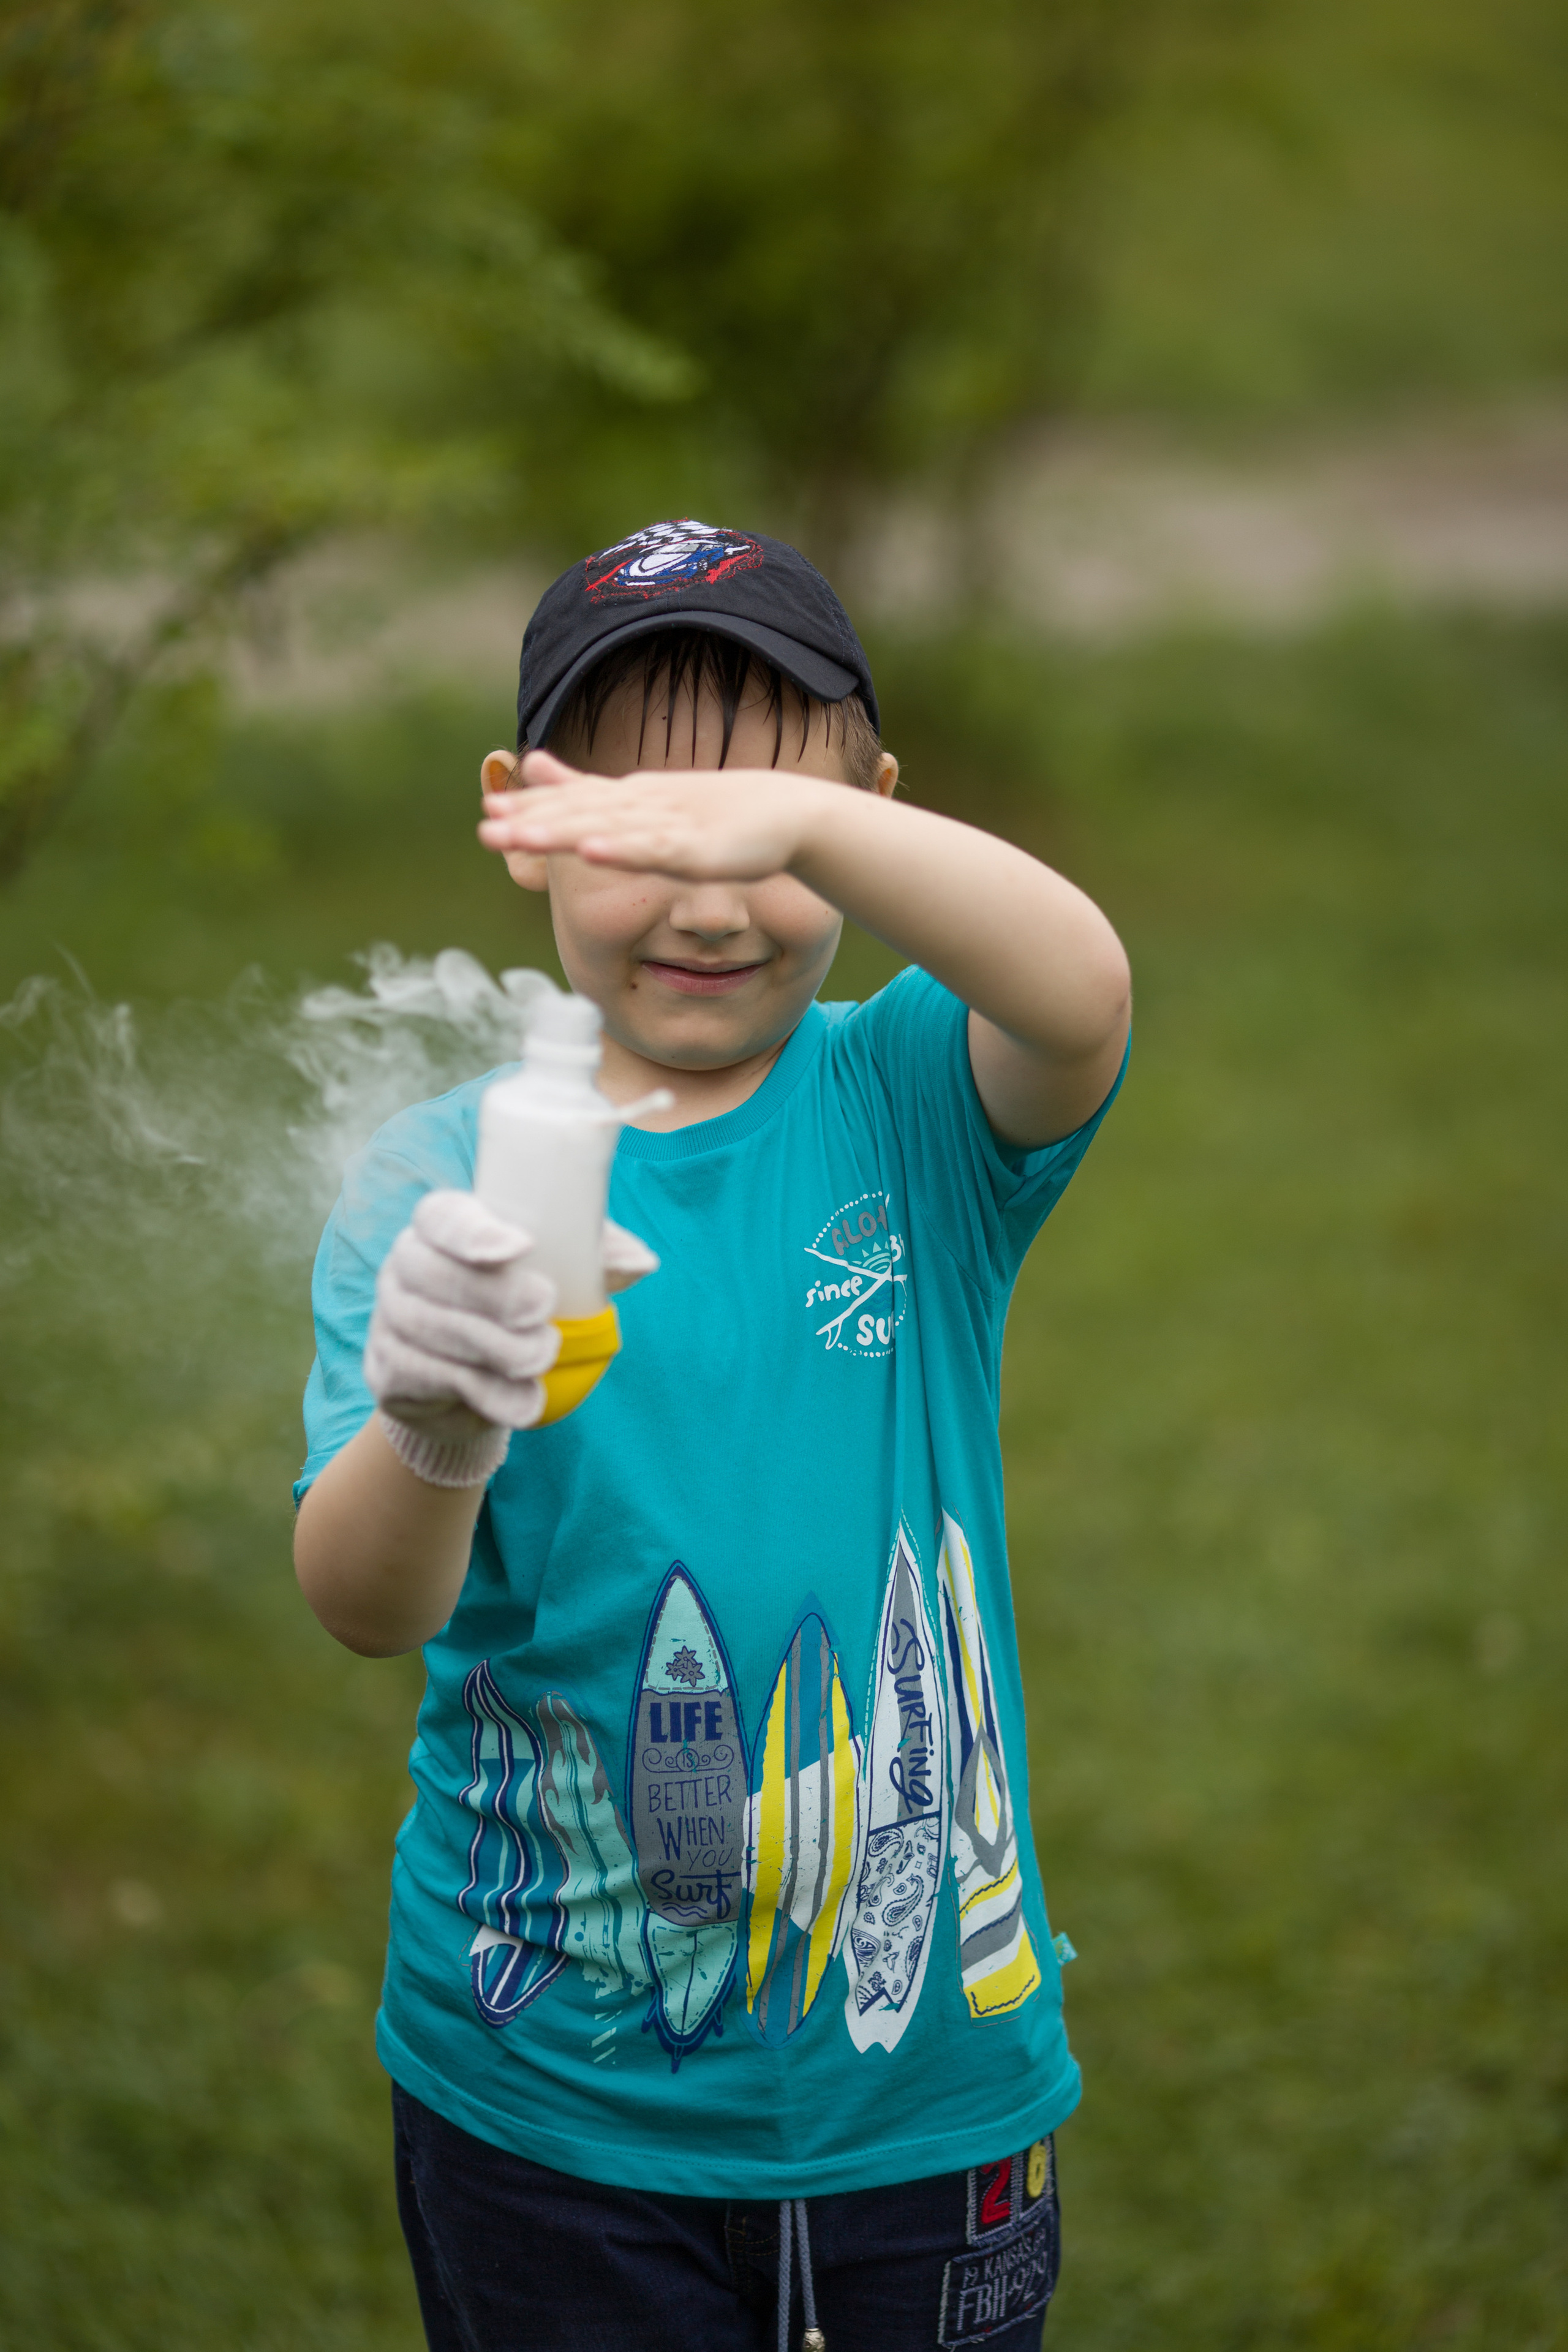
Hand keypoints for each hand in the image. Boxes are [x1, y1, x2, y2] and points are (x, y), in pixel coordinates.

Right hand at [364, 1192, 658, 1486]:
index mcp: (444, 1227)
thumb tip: (643, 1260)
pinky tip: (519, 1402)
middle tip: (544, 1313)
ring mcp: (390, 1317)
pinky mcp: (387, 1370)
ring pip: (428, 1327)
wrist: (475, 1386)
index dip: (474, 1231)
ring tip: (542, 1360)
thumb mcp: (563, 1275)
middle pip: (433, 1272)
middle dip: (491, 1296)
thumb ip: (596, 1260)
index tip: (518, 1248)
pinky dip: (480, 1392)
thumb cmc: (522, 1306)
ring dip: (492, 1348)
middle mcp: (406, 1263)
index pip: (443, 1216)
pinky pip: (426, 1376)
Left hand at [478, 747, 825, 879]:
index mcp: (634, 800)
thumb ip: (606, 795)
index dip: (533, 807)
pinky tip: (589, 850)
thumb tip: (549, 771)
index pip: (576, 803)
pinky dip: (619, 848)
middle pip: (581, 813)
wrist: (787, 815)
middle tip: (487, 826)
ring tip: (520, 836)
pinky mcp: (696, 849)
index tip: (491, 810)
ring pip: (607, 828)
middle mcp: (645, 806)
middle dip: (532, 820)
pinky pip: (652, 850)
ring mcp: (670, 826)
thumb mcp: (655, 804)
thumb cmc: (720, 814)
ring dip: (561, 831)